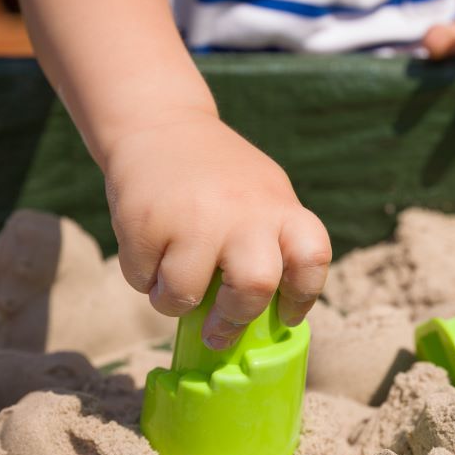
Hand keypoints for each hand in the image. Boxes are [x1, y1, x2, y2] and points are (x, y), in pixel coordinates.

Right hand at [103, 109, 330, 349]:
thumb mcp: (263, 197)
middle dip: (235, 318)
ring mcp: (192, 217)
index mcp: (281, 208)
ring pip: (184, 296)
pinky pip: (142, 280)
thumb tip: (268, 318)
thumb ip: (273, 244)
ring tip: (172, 282)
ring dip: (173, 302)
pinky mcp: (145, 221)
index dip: (303, 296)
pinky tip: (150, 249)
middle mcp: (243, 212)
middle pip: (255, 287)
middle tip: (219, 330)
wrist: (161, 124)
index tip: (285, 315)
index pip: (312, 259)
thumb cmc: (222, 179)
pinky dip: (143, 278)